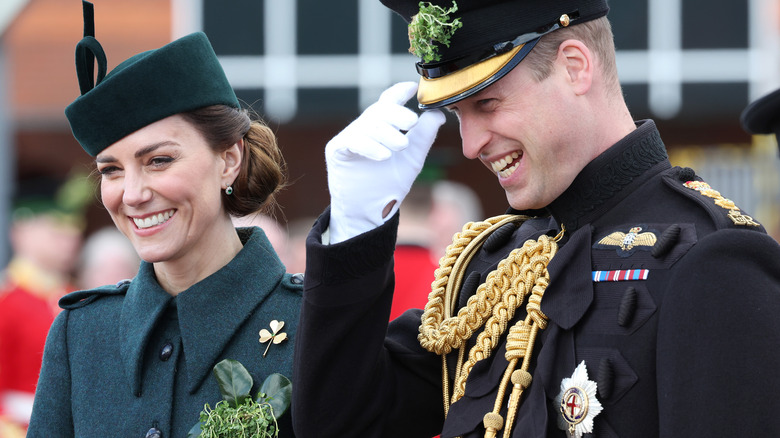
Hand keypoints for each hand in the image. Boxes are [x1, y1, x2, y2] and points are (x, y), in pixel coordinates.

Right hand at [326, 81, 445, 243]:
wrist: (369, 212)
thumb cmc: (388, 185)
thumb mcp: (413, 158)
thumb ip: (424, 136)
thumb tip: (437, 114)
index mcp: (382, 126)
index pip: (389, 101)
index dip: (399, 91)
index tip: (413, 87)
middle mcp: (364, 127)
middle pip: (379, 109)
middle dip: (396, 113)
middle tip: (412, 121)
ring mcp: (349, 137)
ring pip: (367, 125)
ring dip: (386, 133)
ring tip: (401, 146)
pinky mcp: (337, 150)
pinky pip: (352, 141)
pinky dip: (369, 146)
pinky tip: (384, 155)